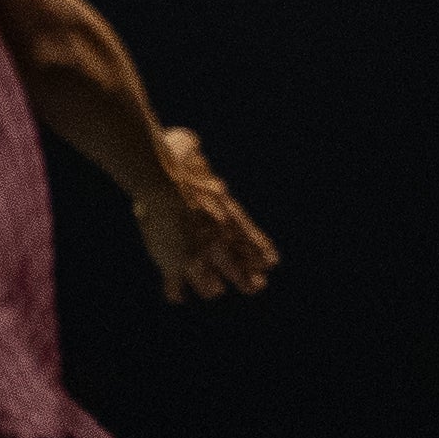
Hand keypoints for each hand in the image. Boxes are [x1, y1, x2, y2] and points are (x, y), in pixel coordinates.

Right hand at [134, 127, 278, 300]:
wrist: (166, 185)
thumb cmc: (177, 166)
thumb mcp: (193, 161)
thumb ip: (194, 156)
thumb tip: (189, 138)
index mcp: (226, 216)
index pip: (249, 238)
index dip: (259, 251)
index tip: (271, 263)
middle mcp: (218, 239)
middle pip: (236, 264)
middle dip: (246, 278)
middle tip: (256, 288)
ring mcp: (198, 253)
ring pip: (209, 280)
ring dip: (211, 287)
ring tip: (214, 292)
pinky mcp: (175, 263)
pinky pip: (175, 284)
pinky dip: (174, 292)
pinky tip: (176, 298)